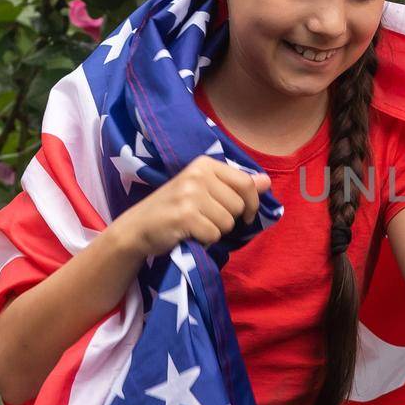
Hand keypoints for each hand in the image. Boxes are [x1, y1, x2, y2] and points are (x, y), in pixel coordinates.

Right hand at [111, 155, 272, 258]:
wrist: (137, 227)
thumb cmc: (174, 208)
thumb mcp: (205, 190)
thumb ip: (236, 185)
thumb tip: (267, 181)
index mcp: (204, 164)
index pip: (246, 183)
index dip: (252, 203)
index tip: (245, 215)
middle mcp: (197, 174)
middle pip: (238, 205)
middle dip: (228, 219)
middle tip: (205, 219)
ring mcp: (190, 194)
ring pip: (228, 222)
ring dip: (215, 231)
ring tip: (195, 225)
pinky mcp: (184, 215)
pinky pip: (214, 234)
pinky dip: (205, 241)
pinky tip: (189, 234)